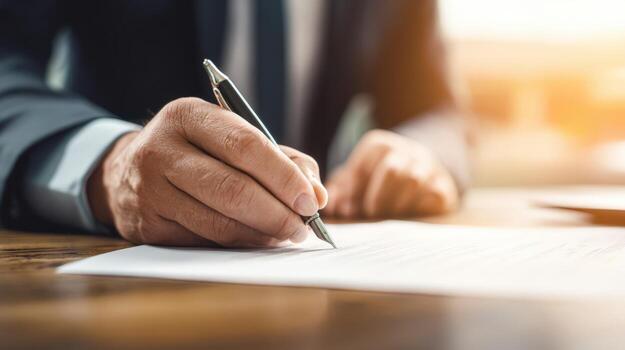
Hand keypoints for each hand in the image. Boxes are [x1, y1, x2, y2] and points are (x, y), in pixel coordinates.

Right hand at [87, 98, 326, 246]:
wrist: (126, 170)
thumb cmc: (197, 151)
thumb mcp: (230, 136)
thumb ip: (281, 158)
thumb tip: (317, 194)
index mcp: (188, 116)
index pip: (245, 146)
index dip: (283, 176)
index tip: (312, 200)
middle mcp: (161, 150)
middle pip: (232, 189)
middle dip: (277, 213)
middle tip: (304, 227)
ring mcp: (149, 190)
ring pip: (219, 222)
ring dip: (262, 234)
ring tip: (286, 234)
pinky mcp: (146, 225)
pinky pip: (204, 241)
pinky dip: (239, 244)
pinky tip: (257, 239)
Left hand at [323, 129, 457, 218]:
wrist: (423, 174)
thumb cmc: (379, 179)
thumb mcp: (357, 179)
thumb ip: (341, 190)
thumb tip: (333, 206)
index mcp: (380, 145)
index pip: (364, 162)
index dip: (353, 188)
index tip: (346, 208)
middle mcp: (406, 151)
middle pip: (391, 169)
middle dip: (376, 196)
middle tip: (368, 214)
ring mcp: (428, 167)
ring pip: (413, 180)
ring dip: (396, 204)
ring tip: (386, 218)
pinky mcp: (444, 186)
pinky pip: (434, 194)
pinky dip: (417, 208)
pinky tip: (407, 217)